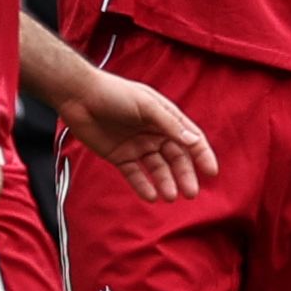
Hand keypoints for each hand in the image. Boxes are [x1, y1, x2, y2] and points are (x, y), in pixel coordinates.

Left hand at [58, 73, 217, 202]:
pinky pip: (135, 175)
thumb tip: (194, 142)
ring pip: (157, 169)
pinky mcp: (120, 156)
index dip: (202, 155)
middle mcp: (154, 133)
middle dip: (184, 175)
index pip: (190, 139)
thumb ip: (170, 125)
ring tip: (169, 197)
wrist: (79, 96)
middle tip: (191, 193)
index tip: (211, 173)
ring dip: (165, 183)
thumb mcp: (146, 105)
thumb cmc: (114, 93)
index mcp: (165, 117)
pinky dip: (143, 186)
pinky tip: (151, 197)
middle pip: (175, 158)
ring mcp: (138, 146)